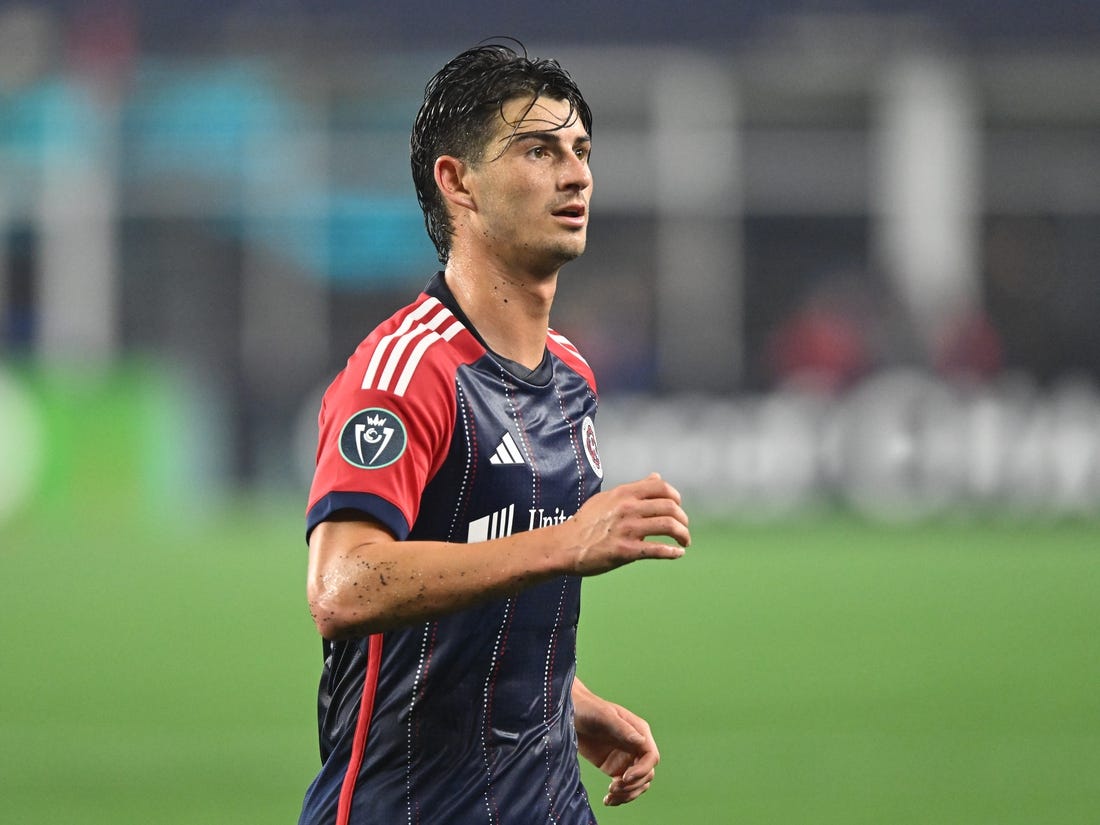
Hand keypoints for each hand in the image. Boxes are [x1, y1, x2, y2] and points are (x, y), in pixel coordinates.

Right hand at [566, 473, 689, 574]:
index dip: (675, 497)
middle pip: (670, 507)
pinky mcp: (625, 550)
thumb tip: (656, 477)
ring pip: (668, 526)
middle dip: (682, 519)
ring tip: (684, 542)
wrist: (565, 545)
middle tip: (683, 529)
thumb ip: (634, 488)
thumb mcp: (609, 498)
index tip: (677, 508)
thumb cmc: (586, 522)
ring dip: (683, 535)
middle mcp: (628, 508)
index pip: (661, 487)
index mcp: (624, 493)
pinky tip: (677, 554)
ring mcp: (627, 529)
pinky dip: (672, 552)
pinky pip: (657, 549)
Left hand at [573, 679, 660, 806]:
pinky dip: (619, 797)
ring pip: (637, 784)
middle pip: (646, 774)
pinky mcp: (614, 768)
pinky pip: (624, 787)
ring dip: (627, 794)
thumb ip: (623, 729)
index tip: (624, 777)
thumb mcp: (604, 716)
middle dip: (633, 785)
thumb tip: (641, 742)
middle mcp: (635, 746)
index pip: (651, 756)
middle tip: (613, 787)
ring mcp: (626, 758)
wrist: (568, 713)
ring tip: (610, 796)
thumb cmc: (588, 708)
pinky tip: (608, 800)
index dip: (642, 770)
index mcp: (639, 731)